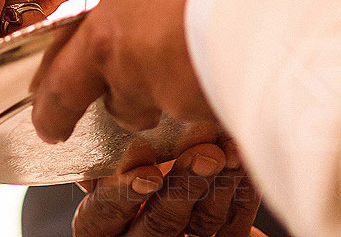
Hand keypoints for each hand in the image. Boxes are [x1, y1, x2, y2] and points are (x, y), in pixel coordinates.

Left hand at [32, 0, 258, 142]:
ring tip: (203, 51)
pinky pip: (214, 106)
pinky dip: (221, 89)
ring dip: (174, 91)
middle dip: (124, 98)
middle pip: (119, 104)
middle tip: (142, 78)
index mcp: (107, 37)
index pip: (63, 85)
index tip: (47, 125)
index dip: (52, 109)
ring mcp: (181, 101)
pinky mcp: (223, 114)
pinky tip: (242, 60)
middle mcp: (136, 77)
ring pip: (168, 107)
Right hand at [72, 140, 261, 236]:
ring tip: (227, 149)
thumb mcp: (101, 164)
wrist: (176, 200)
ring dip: (218, 184)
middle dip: (184, 184)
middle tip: (204, 154)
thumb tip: (103, 115)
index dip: (123, 190)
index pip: (104, 212)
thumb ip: (101, 156)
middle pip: (160, 220)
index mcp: (99, 222)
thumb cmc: (129, 165)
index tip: (145, 163)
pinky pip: (233, 225)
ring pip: (201, 223)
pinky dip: (240, 192)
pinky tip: (240, 162)